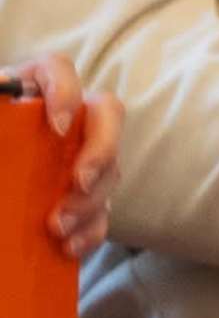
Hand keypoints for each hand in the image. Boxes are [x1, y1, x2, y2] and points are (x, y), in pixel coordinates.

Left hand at [11, 57, 121, 258]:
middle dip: (100, 151)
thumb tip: (3, 88)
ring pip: (109, 169)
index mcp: (33, 87)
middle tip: (78, 181)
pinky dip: (90, 231)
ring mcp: (80, 153)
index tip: (56, 126)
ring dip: (90, 200)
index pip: (58, 70)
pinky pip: (102, 211)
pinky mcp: (82, 193)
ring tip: (58, 226)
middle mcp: (67, 114)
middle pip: (107, 116)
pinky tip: (68, 246)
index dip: (66, 92)